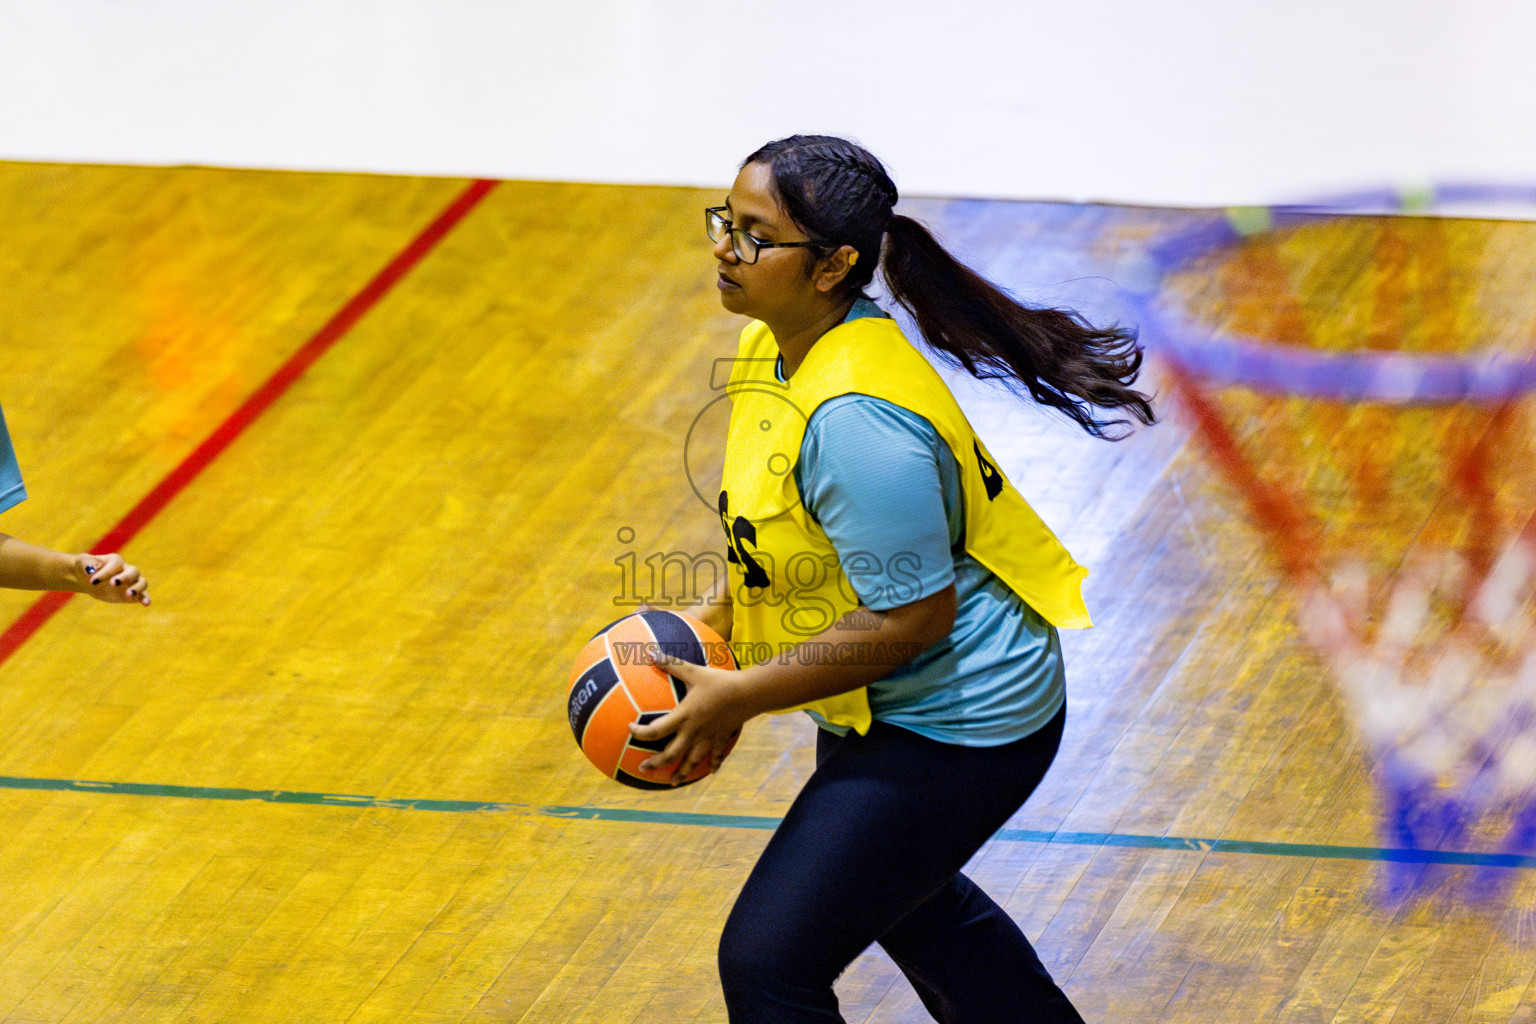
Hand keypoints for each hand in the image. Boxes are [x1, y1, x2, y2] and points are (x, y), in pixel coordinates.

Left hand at [78, 553, 150, 605]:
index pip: (116, 565)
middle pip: (133, 571)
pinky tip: (146, 604)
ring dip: (138, 588)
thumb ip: (86, 563)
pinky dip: (145, 599)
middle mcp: (127, 570)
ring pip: (142, 582)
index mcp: (116, 561)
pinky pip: (142, 595)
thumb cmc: (86, 568)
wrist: (89, 580)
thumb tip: (90, 570)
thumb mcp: (82, 562)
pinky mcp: (132, 594)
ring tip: (129, 594)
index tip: (93, 581)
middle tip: (113, 583)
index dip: (106, 573)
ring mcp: (132, 582)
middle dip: (125, 578)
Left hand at [630, 653, 746, 785]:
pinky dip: (714, 764)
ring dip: (681, 773)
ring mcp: (708, 738)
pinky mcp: (722, 737)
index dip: (640, 733)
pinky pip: (717, 755)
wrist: (749, 694)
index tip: (630, 730)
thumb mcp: (694, 671)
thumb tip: (650, 653)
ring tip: (672, 782)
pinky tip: (711, 772)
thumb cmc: (720, 681)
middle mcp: (694, 732)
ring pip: (693, 761)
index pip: (656, 731)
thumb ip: (671, 664)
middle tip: (644, 768)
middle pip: (671, 755)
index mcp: (684, 717)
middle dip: (656, 764)